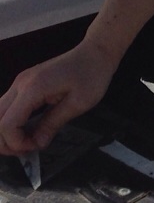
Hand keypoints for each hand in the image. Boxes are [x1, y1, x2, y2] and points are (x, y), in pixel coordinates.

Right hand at [0, 40, 118, 155]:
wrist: (96, 52)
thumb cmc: (92, 75)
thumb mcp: (79, 103)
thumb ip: (53, 124)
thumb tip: (37, 144)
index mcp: (33, 89)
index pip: (7, 124)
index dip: (16, 142)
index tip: (35, 148)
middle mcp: (20, 84)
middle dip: (6, 141)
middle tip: (27, 150)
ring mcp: (19, 83)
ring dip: (7, 132)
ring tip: (27, 142)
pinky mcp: (24, 84)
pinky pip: (9, 107)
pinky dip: (13, 122)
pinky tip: (28, 131)